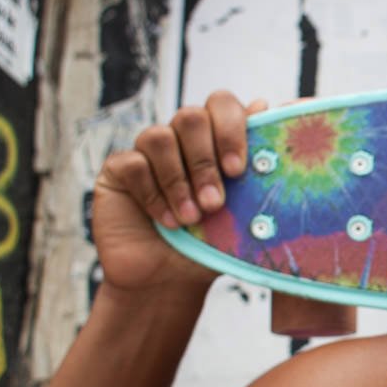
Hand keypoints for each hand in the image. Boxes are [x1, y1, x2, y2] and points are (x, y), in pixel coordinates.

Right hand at [93, 91, 267, 293]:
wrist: (168, 281)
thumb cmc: (209, 245)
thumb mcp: (241, 214)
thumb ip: (256, 169)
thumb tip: (267, 108)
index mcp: (214, 140)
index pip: (221, 105)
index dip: (231, 128)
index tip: (238, 169)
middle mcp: (181, 139)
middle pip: (191, 116)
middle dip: (206, 161)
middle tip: (216, 203)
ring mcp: (147, 152)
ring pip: (160, 138)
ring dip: (180, 182)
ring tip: (192, 219)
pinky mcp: (119, 170)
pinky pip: (134, 164)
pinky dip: (154, 195)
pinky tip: (167, 222)